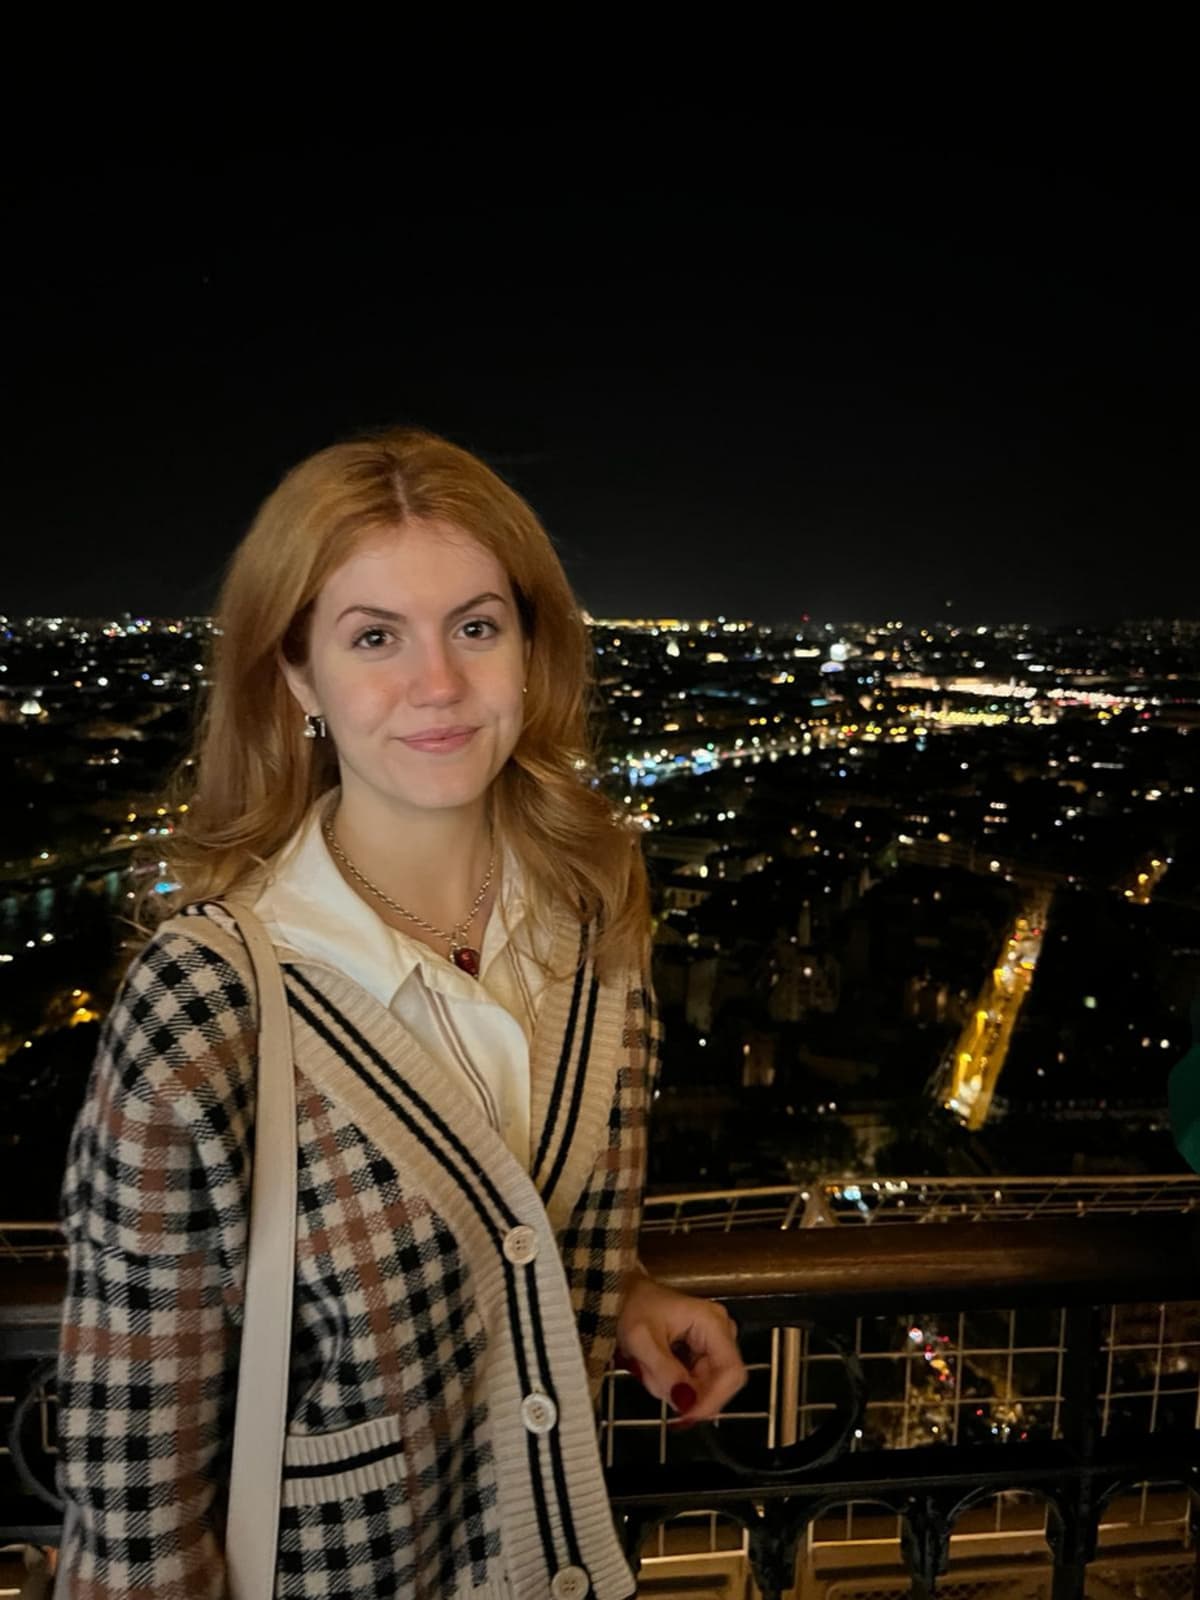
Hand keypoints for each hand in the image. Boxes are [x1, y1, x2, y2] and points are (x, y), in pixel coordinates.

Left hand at [615, 1271, 746, 1424]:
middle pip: (720, 1382)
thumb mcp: (641, 1341)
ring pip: (706, 1385)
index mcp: (712, 1322)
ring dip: (677, 1388)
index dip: (714, 1399)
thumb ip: (665, 1372)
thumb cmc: (633, 1310)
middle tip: (655, 1383)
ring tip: (649, 1369)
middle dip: (689, 1392)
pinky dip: (676, 1383)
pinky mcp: (704, 1351)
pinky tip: (656, 1369)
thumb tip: (686, 1403)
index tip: (687, 1416)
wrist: (625, 1296)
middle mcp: (721, 1331)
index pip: (731, 1371)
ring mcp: (714, 1341)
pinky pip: (697, 1381)